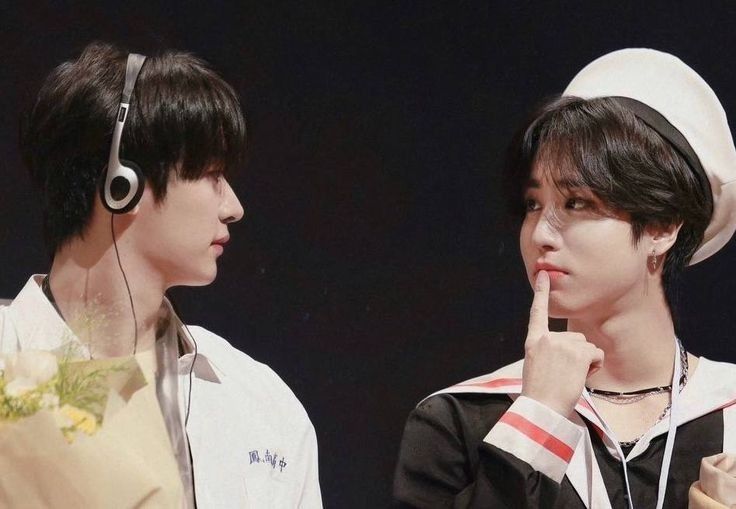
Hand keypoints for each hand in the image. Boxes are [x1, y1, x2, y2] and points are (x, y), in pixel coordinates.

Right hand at [520, 271, 604, 416]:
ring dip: (586, 362)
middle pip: (575, 338)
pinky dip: (594, 367)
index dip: (541, 293)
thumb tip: (576, 349)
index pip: (537, 313)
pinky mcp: (578, 352)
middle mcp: (547, 338)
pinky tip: (580, 378)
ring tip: (570, 379)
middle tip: (563, 376)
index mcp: (533, 342)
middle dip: (577, 355)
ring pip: (587, 347)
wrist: (542, 408)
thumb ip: (550, 352)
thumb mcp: (538, 366)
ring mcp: (562, 344)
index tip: (543, 274)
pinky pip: (596, 355)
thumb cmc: (541, 394)